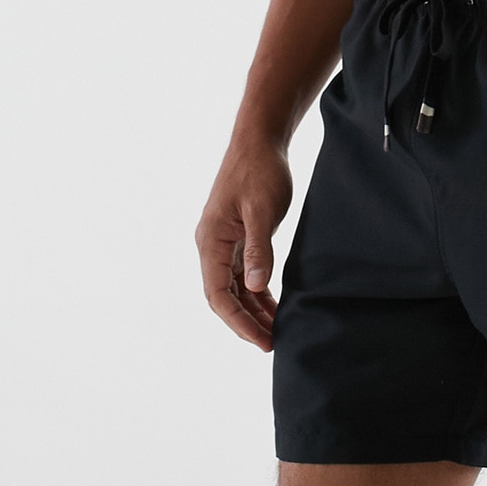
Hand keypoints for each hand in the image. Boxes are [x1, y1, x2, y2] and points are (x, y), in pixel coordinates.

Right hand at [196, 129, 292, 349]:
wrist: (260, 141)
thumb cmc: (260, 171)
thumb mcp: (262, 211)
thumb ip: (258, 250)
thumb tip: (255, 288)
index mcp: (210, 241)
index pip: (218, 294)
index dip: (238, 321)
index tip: (261, 340)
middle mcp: (211, 245)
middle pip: (224, 296)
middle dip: (246, 323)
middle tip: (272, 344)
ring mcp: (223, 242)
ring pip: (234, 288)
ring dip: (252, 311)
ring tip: (276, 331)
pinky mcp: (237, 237)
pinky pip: (243, 274)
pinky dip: (257, 293)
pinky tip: (274, 306)